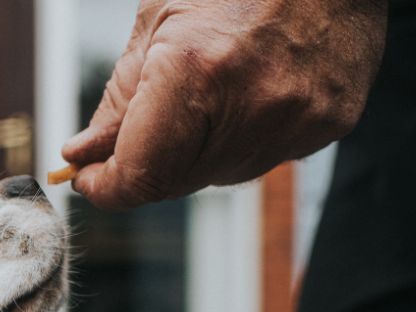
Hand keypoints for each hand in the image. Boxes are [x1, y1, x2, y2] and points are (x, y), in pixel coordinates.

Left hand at [62, 0, 386, 209]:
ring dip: (198, 148)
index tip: (90, 177)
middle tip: (143, 123)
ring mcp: (297, 119)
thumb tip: (84, 154)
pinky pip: (266, 156)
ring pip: (220, 174)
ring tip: (212, 86)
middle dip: (149, 161)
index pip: (140, 176)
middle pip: (176, 181)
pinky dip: (244, 136)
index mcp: (195, 71)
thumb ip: (120, 100)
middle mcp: (251, 105)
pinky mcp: (331, 124)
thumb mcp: (158, 21)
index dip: (107, 187)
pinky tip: (251, 87)